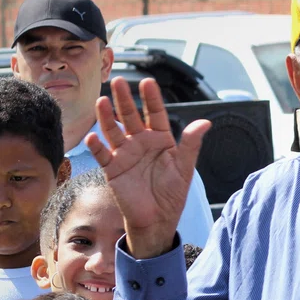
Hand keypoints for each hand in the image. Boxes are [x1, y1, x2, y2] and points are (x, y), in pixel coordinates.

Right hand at [86, 77, 210, 258]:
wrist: (157, 218)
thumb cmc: (172, 193)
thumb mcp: (185, 167)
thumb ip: (191, 144)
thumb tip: (205, 122)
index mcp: (160, 139)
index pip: (155, 114)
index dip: (151, 99)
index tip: (148, 82)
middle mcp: (140, 142)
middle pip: (131, 116)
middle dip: (125, 99)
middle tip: (119, 81)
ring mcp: (125, 154)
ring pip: (113, 131)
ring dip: (107, 117)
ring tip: (102, 101)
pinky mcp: (112, 169)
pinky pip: (103, 155)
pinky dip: (97, 147)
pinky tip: (93, 137)